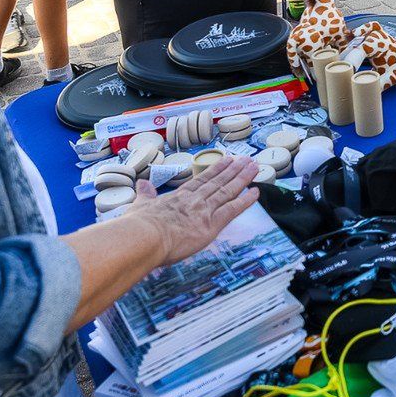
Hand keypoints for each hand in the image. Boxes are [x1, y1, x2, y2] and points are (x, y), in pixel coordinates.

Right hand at [130, 156, 258, 266]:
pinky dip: (246, 200)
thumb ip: (145, 195)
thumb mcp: (140, 205)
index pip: (201, 180)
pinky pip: (233, 210)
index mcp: (178, 197)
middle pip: (218, 182)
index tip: (227, 160)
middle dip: (234, 170)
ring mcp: (204, 210)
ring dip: (243, 178)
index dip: (216, 170)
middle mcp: (194, 200)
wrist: (145, 236)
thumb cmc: (139, 226)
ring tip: (254, 167)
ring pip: (228, 190)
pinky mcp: (211, 224)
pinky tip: (256, 192)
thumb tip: (141, 184)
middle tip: (246, 160)